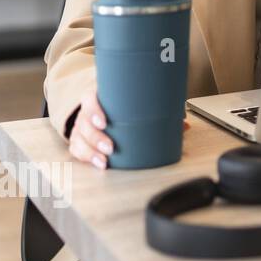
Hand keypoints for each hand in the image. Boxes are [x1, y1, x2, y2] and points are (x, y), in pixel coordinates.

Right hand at [68, 88, 188, 169]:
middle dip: (96, 137)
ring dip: (91, 152)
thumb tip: (182, 124)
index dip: (94, 111)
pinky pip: (78, 149)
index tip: (104, 122)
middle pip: (84, 124)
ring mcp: (82, 127)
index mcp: (98, 96)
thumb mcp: (136, 99)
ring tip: (105, 161)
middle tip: (110, 147)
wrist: (107, 103)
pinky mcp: (81, 140)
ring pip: (79, 139)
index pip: (89, 100)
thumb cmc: (123, 103)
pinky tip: (99, 164)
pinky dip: (87, 157)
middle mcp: (87, 112)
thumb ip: (159, 108)